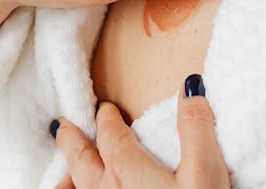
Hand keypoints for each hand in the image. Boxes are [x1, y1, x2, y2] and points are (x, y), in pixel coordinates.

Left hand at [50, 74, 230, 188]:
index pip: (112, 137)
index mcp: (129, 171)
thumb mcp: (204, 172)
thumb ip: (196, 128)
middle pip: (83, 163)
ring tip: (62, 175)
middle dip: (73, 142)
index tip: (105, 109)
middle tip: (61, 126)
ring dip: (68, 180)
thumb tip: (190, 86)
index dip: (108, 120)